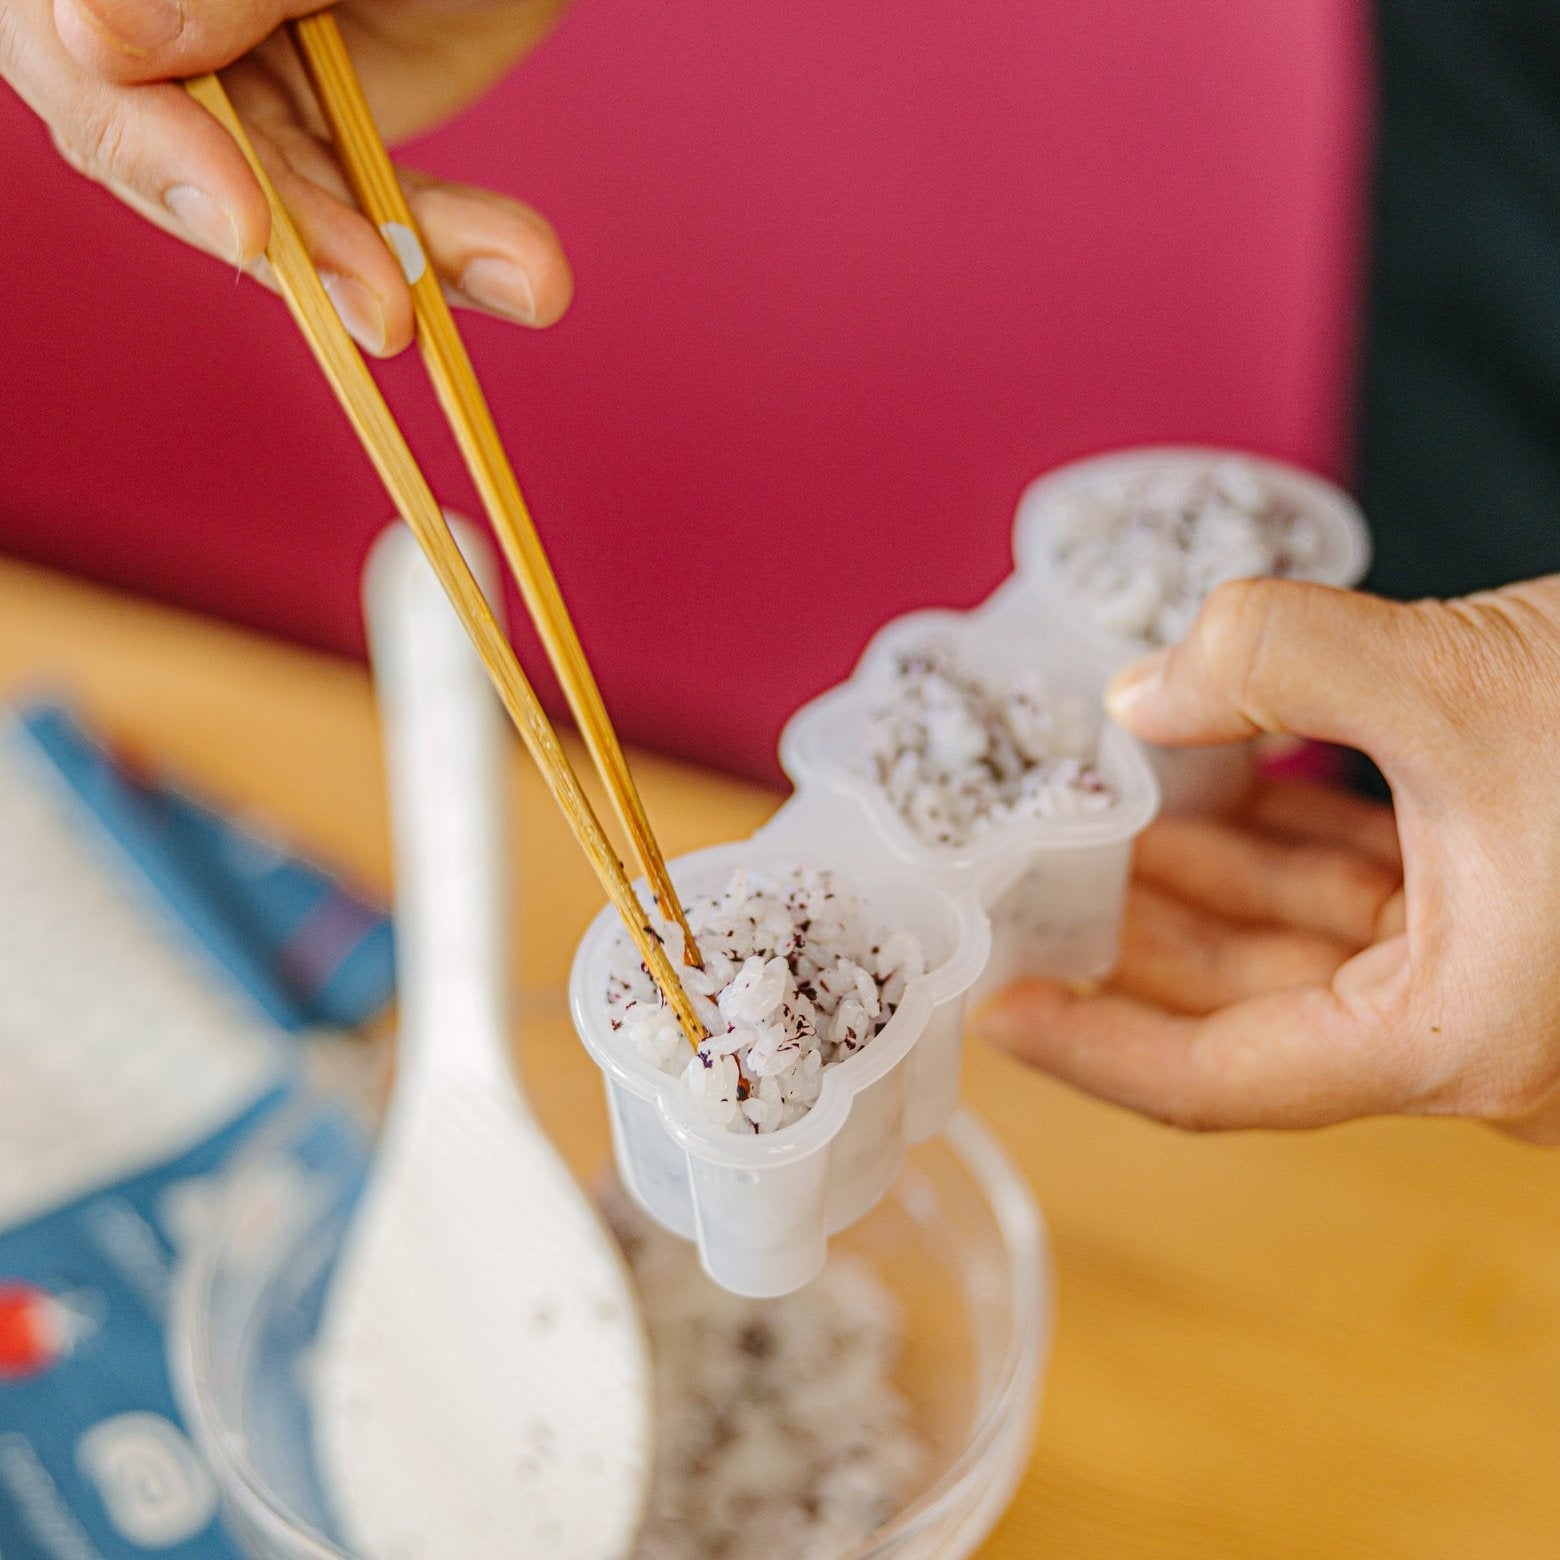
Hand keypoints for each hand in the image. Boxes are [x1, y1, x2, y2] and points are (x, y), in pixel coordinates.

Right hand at [4, 0, 574, 352]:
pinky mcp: (318, 123)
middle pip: (175, 153)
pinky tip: (528, 279)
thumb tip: (84, 31)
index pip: (63, 43)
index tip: (240, 221)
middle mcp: (149, 7)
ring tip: (523, 280)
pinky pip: (366, 210)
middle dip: (303, 238)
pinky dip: (449, 248)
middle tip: (391, 310)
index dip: (148, 144)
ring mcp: (233, 66)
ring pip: (286, 203)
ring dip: (403, 258)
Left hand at [977, 575, 1559, 1142]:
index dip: (1092, 1048)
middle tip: (1027, 875)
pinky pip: (1372, 889)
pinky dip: (1288, 833)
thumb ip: (1281, 663)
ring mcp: (1505, 969)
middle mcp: (1474, 1028)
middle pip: (1246, 1005)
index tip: (997, 1007)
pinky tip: (1214, 771)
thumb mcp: (1467, 680)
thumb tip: (1147, 686)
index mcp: (1456, 1039)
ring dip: (1205, 870)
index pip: (1217, 1081)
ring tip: (1097, 806)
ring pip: (1306, 939)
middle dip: (1135, 934)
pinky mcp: (1526, 903)